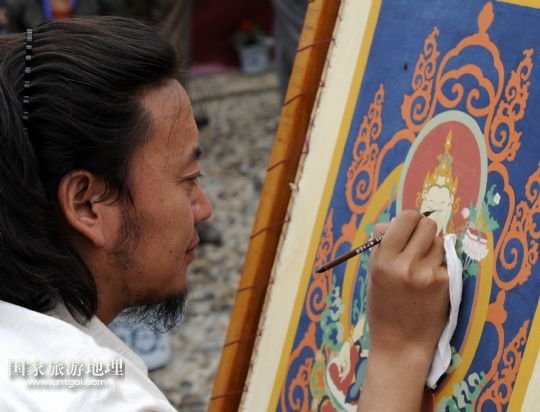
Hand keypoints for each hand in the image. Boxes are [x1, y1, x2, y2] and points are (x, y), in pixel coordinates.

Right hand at [358, 210, 448, 411]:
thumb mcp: (373, 273)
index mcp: (383, 260)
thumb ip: (383, 245)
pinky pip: (446, 260)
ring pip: (439, 240)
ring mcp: (428, 274)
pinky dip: (439, 264)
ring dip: (432, 247)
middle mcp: (406, 264)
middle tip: (417, 244)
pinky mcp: (445, 283)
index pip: (405, 218)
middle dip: (423, 231)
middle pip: (427, 225)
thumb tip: (395, 222)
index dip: (408, 220)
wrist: (401, 342)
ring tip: (422, 265)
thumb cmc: (383, 306)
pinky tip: (430, 280)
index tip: (407, 228)